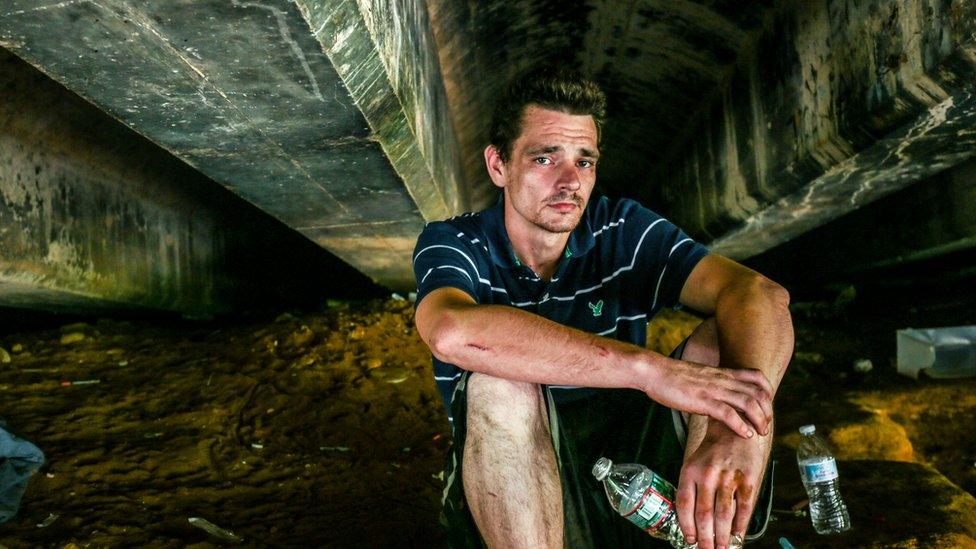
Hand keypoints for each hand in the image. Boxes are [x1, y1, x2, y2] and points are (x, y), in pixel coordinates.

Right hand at [642, 358, 771, 438]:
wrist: (654, 371)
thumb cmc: (672, 376)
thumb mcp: (699, 375)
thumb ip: (713, 383)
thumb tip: (719, 395)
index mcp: (722, 373)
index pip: (756, 376)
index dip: (768, 391)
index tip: (767, 406)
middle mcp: (723, 380)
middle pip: (758, 392)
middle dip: (767, 410)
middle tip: (766, 425)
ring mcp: (714, 390)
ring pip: (748, 403)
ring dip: (759, 420)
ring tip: (760, 432)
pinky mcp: (703, 401)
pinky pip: (728, 414)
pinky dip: (741, 425)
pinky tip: (745, 434)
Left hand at [677, 421, 769, 548]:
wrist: (735, 426)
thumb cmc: (712, 451)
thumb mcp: (695, 464)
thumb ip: (692, 488)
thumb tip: (692, 521)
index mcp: (690, 471)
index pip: (684, 505)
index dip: (687, 526)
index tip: (690, 541)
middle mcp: (707, 474)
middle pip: (704, 514)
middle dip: (706, 538)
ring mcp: (728, 476)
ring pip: (723, 514)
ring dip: (722, 535)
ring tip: (722, 548)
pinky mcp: (747, 477)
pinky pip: (743, 506)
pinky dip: (740, 522)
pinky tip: (737, 533)